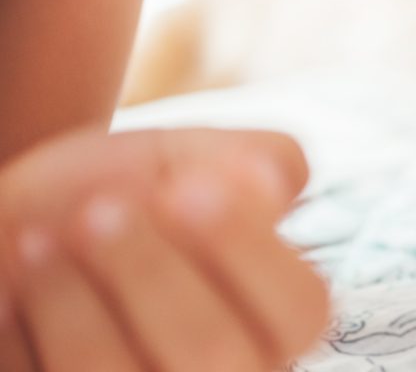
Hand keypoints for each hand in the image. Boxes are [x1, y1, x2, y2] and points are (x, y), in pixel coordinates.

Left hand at [0, 128, 329, 370]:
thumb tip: (270, 183)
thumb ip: (257, 159)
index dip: (245, 250)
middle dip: (152, 271)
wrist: (43, 211)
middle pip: (215, 351)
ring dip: (83, 293)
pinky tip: (30, 257)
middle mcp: (232, 368)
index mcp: (279, 311)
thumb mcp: (200, 152)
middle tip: (102, 208)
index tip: (186, 187)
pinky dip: (44, 315)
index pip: (298, 308)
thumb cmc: (134, 185)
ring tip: (53, 229)